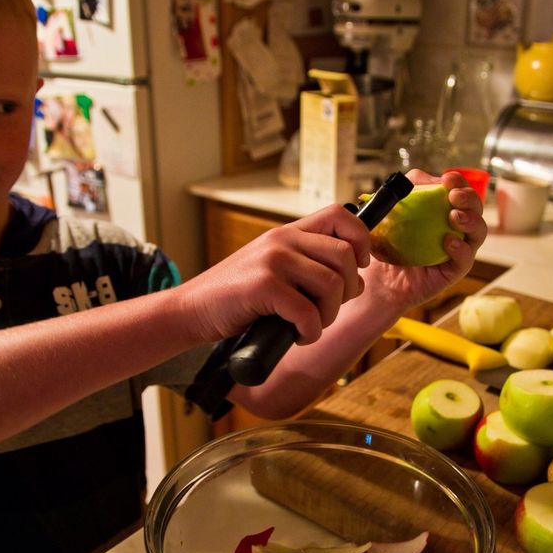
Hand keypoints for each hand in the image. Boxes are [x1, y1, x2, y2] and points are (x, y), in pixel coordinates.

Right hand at [178, 204, 370, 343]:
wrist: (191, 310)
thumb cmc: (235, 297)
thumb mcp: (272, 269)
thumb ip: (307, 266)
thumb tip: (356, 280)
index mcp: (288, 232)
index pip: (340, 216)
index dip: (361, 240)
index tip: (358, 267)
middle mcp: (282, 239)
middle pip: (345, 256)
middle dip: (349, 290)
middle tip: (327, 310)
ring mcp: (273, 260)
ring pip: (333, 285)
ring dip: (329, 316)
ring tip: (309, 326)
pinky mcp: (263, 286)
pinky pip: (308, 312)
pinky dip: (310, 332)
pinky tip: (297, 336)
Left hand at [363, 168, 487, 310]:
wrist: (380, 278)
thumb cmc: (386, 243)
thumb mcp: (386, 214)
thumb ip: (399, 194)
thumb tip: (414, 182)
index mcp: (443, 209)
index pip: (460, 189)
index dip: (458, 181)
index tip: (447, 179)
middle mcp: (456, 227)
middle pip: (475, 208)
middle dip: (469, 198)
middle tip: (454, 196)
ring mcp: (458, 249)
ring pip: (478, 232)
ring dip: (471, 220)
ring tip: (455, 217)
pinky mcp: (454, 271)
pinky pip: (465, 260)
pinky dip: (461, 249)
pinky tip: (450, 242)